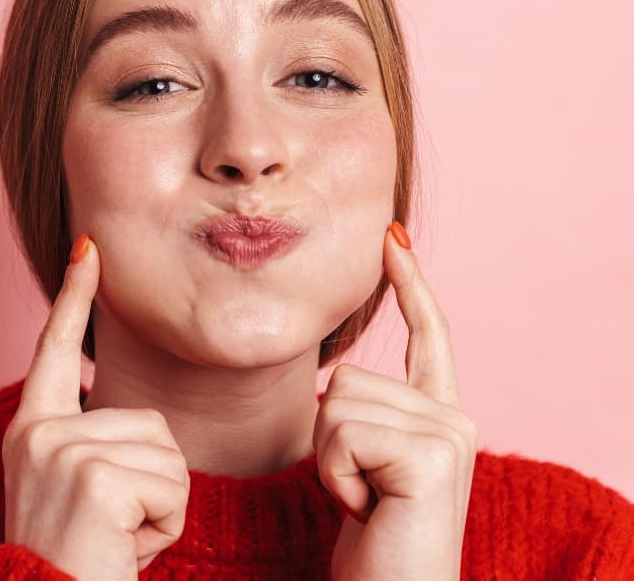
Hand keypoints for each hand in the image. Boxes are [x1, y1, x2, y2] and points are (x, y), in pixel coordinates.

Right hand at [0, 234, 190, 579]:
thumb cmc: (76, 563)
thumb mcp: (76, 493)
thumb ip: (97, 447)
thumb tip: (143, 425)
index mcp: (31, 430)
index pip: (55, 351)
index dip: (74, 297)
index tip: (89, 248)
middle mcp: (39, 432)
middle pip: (150, 422)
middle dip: (154, 483)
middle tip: (112, 528)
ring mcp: (63, 451)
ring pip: (168, 454)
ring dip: (162, 507)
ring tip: (117, 538)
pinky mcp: (94, 477)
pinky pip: (172, 487)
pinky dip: (165, 527)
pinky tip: (125, 547)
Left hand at [314, 222, 476, 580]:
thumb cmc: (374, 546)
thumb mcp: (364, 469)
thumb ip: (364, 420)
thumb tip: (338, 380)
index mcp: (438, 418)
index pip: (427, 335)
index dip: (408, 284)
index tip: (391, 236)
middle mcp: (453, 418)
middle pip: (345, 377)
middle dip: (329, 440)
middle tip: (361, 492)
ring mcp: (449, 434)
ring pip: (337, 402)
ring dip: (330, 461)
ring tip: (365, 502)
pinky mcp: (433, 455)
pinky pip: (342, 433)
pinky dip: (335, 477)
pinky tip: (366, 509)